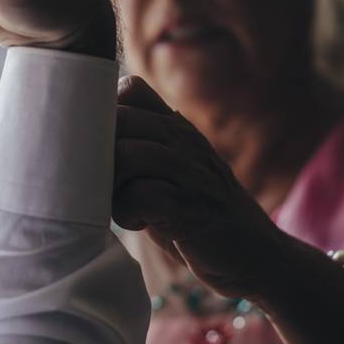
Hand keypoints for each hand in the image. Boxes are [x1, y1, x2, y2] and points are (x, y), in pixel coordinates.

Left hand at [113, 76, 289, 299]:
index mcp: (177, 127)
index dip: (104, 113)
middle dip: (98, 154)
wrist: (257, 253)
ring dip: (111, 186)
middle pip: (120, 120)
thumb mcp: (174, 169)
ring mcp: (191, 174)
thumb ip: (142, 147)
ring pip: (127, 155)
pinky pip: (141, 195)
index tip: (99, 147)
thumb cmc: (200, 212)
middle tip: (105, 184)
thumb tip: (86, 136)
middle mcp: (185, 142)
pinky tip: (137, 222)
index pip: (131, 89)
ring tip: (121, 205)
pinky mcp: (191, 210)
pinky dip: (127, 212)